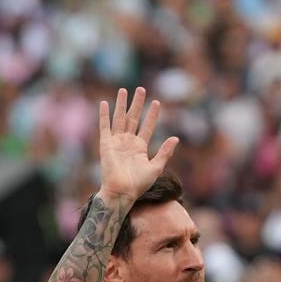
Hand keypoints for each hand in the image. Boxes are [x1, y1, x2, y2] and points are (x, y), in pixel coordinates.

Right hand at [96, 86, 179, 202]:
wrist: (121, 192)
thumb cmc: (139, 184)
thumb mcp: (156, 167)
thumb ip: (164, 152)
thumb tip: (176, 138)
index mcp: (140, 147)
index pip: (147, 126)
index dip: (152, 115)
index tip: (157, 102)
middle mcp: (128, 142)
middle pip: (133, 118)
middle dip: (137, 103)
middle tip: (141, 89)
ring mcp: (116, 142)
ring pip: (120, 118)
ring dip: (122, 104)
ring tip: (124, 90)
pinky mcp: (106, 144)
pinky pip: (105, 126)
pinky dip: (104, 115)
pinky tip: (105, 103)